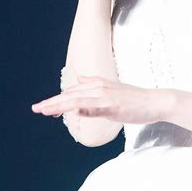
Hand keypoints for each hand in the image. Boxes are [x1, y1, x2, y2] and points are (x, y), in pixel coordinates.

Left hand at [31, 76, 168, 123]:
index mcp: (98, 84)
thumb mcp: (112, 88)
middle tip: (36, 108)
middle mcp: (100, 88)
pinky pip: (94, 108)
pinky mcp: (113, 107)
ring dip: (60, 105)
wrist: (155, 101)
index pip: (72, 92)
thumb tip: (80, 79)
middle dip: (52, 102)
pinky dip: (82, 109)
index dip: (56, 99)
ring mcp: (106, 97)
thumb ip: (95, 84)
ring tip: (45, 111)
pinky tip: (72, 111)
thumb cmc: (135, 99)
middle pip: (70, 95)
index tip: (44, 106)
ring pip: (77, 101)